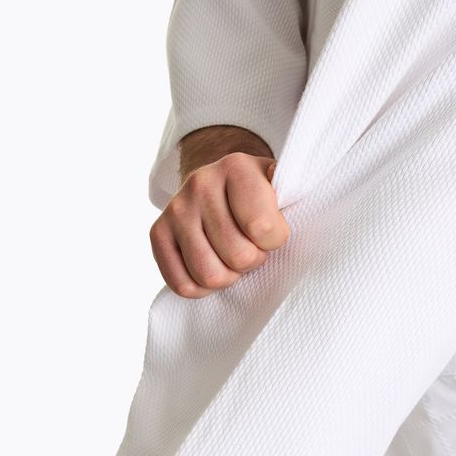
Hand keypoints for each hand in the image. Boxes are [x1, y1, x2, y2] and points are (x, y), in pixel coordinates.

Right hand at [150, 151, 290, 297]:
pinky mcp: (157, 233)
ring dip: (228, 277)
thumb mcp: (280, 186)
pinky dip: (202, 288)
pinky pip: (182, 284)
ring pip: (209, 275)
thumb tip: (298, 204)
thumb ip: (292, 198)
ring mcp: (176, 209)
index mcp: (237, 167)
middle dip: (252, 261)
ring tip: (232, 259)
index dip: (275, 242)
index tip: (273, 233)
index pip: (264, 228)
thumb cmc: (258, 195)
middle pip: (238, 256)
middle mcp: (201, 183)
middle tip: (252, 248)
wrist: (218, 183)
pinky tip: (213, 267)